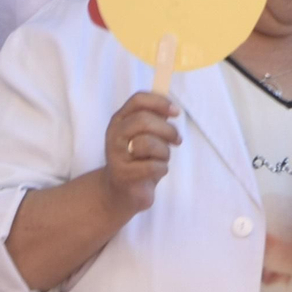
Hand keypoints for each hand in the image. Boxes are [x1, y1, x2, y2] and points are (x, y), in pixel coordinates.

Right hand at [102, 91, 180, 218]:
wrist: (123, 191)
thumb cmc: (140, 159)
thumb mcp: (147, 136)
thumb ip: (156, 120)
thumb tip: (172, 109)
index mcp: (120, 120)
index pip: (138, 100)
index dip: (159, 103)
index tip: (176, 112)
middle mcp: (114, 134)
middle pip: (144, 120)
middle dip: (167, 130)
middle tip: (177, 141)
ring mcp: (116, 154)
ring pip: (148, 143)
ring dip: (164, 152)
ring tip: (161, 159)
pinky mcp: (123, 174)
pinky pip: (153, 166)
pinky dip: (162, 169)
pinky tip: (157, 171)